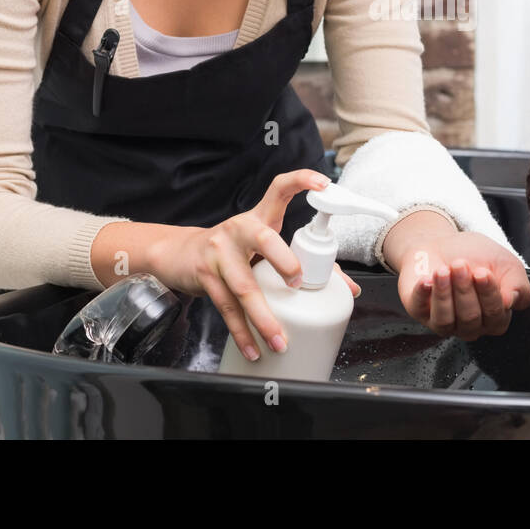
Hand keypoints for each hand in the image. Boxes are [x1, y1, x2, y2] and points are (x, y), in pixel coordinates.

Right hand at [150, 169, 360, 361]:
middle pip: (264, 239)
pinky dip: (242, 333)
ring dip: (263, 318)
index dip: (301, 181)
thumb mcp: (263, 246)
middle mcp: (239, 229)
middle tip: (297, 282)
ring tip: (280, 340)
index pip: (280, 189)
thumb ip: (303, 261)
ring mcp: (219, 252)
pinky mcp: (205, 276)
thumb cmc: (234, 250)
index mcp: (260, 217)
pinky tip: (254, 349)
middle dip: (283, 260)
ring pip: (243, 286)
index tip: (323, 183)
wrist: (180, 254)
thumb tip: (348, 288)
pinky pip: (227, 308)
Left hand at [386, 217, 529, 340]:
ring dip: (444, 293)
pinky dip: (422, 294)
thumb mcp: (506, 264)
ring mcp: (444, 322)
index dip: (489, 294)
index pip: (495, 316)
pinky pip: (419, 309)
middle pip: (470, 318)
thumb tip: (510, 302)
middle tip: (460, 265)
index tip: (483, 272)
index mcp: (495, 317)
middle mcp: (470, 325)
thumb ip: (518, 285)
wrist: (446, 243)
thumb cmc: (478, 256)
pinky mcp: (419, 311)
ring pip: (445, 320)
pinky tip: (426, 279)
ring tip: (443, 270)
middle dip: (464, 289)